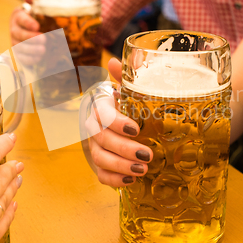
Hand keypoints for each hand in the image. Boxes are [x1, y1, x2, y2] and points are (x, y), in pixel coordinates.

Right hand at [10, 0, 46, 66]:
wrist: (37, 28)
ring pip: (19, 47)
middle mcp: (14, 29)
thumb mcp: (37, 6)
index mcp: (18, 16)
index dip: (27, 22)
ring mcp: (15, 42)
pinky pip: (21, 58)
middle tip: (43, 39)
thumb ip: (35, 1)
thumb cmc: (38, 16)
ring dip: (31, 49)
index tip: (37, 26)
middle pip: (18, 34)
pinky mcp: (18, 53)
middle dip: (30, 37)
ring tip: (43, 50)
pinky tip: (39, 58)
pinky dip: (30, 59)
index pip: (20, 18)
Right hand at [85, 58, 152, 186]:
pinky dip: (115, 180)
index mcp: (102, 107)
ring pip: (100, 158)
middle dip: (124, 149)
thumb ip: (126, 76)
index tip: (136, 130)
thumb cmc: (131, 105)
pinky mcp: (101, 164)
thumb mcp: (131, 90)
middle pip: (102, 139)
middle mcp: (95, 128)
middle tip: (147, 155)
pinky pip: (101, 175)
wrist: (128, 122)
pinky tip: (131, 181)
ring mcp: (96, 147)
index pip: (102, 114)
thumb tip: (114, 61)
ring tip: (143, 170)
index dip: (116, 123)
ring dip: (121, 166)